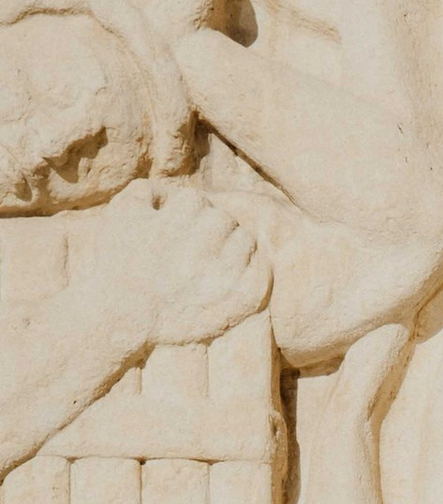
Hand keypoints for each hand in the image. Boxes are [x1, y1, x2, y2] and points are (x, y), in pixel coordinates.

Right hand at [85, 182, 267, 351]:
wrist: (124, 314)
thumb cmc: (118, 261)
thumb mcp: (121, 214)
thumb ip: (146, 190)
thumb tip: (172, 189)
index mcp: (174, 225)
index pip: (196, 200)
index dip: (187, 211)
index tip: (179, 225)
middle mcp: (200, 250)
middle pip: (223, 219)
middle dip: (211, 225)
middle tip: (200, 241)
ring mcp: (222, 278)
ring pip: (246, 241)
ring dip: (234, 243)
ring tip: (218, 255)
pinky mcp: (238, 302)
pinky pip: (262, 275)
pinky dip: (257, 267)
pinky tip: (241, 269)